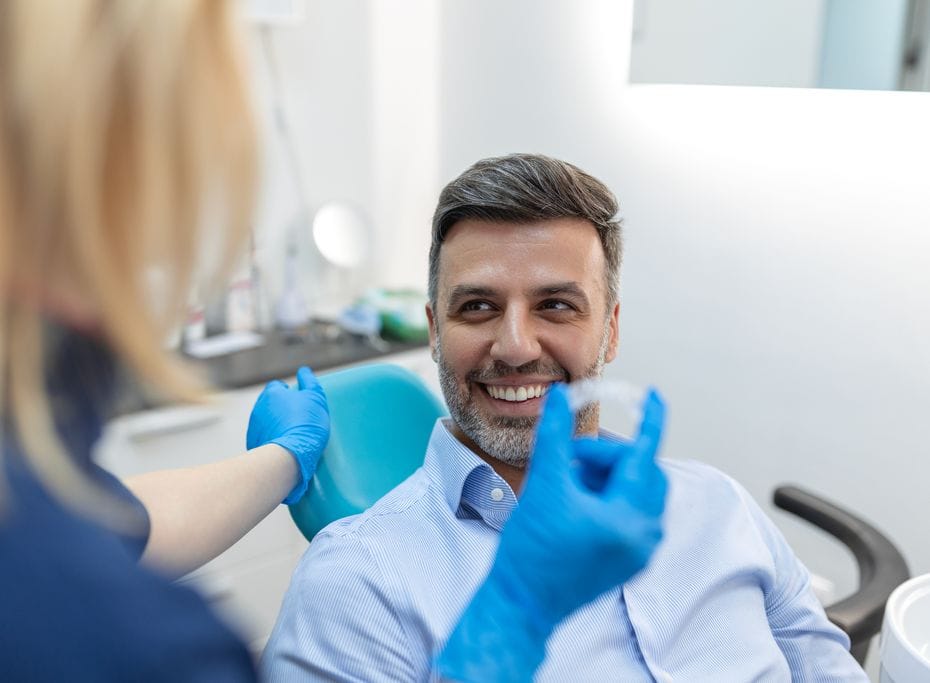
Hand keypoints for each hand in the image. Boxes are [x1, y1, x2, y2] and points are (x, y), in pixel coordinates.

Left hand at [246, 366, 329, 504]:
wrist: (289, 455)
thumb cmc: (305, 424)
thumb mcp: (315, 398)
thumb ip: (309, 382)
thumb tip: (304, 370)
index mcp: (272, 393)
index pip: (277, 386)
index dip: (288, 392)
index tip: (298, 401)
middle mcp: (259, 407)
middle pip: (270, 403)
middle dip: (280, 407)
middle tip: (297, 417)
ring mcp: (254, 426)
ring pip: (265, 420)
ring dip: (276, 423)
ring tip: (292, 433)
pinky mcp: (253, 443)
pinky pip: (263, 436)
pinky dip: (272, 437)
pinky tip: (285, 444)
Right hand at [435, 383, 666, 681]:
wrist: (520, 604)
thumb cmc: (530, 552)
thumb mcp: (543, 486)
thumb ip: (556, 437)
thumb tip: (560, 397)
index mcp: (629, 520)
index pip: (645, 456)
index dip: (651, 420)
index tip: (655, 395)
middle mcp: (643, 537)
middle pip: (642, 474)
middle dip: (608, 457)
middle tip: (572, 459)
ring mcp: (638, 552)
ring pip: (634, 492)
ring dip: (605, 477)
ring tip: (567, 482)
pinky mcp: (627, 561)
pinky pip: (629, 513)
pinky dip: (606, 496)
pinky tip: (573, 501)